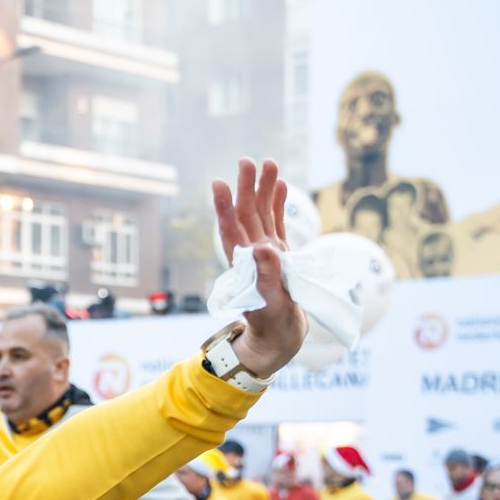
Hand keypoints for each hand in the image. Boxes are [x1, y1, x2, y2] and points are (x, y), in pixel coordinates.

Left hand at [212, 158, 305, 376]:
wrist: (280, 339)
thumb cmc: (273, 327)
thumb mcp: (271, 305)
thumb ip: (267, 278)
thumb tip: (262, 248)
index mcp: (244, 266)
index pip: (231, 232)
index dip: (224, 208)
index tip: (218, 184)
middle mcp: (251, 255)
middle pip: (246, 216)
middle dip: (246, 188)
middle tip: (246, 161)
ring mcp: (265, 254)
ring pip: (262, 215)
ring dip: (263, 190)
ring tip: (268, 164)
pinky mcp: (279, 256)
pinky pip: (277, 225)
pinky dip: (278, 205)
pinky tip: (280, 186)